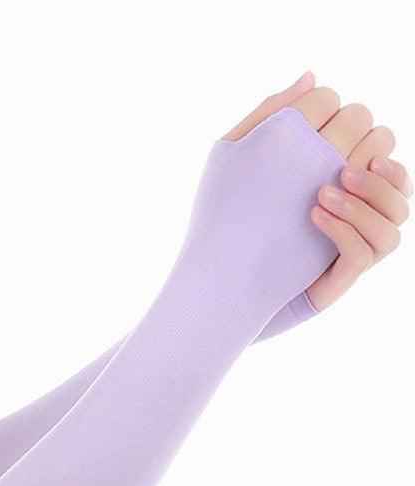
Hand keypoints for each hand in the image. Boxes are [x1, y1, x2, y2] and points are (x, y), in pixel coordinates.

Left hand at [224, 72, 410, 310]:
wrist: (218, 280)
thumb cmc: (234, 217)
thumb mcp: (242, 161)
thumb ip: (274, 117)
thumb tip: (312, 75)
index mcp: (340, 181)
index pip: (379, 146)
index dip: (367, 132)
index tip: (335, 123)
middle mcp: (355, 212)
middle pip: (396, 178)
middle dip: (375, 164)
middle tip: (339, 162)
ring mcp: (352, 244)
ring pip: (397, 215)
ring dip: (369, 198)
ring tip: (324, 191)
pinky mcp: (341, 275)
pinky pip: (368, 252)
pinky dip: (348, 229)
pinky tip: (315, 215)